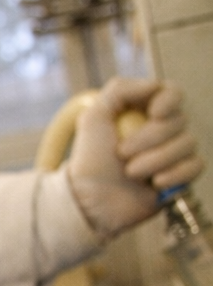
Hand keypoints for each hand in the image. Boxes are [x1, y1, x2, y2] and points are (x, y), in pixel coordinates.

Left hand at [67, 77, 203, 238]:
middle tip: (121, 153)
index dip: (169, 100)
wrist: (91, 201)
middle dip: (149, 138)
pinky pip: (196, 166)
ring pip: (188, 144)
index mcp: (144, 110)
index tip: (154, 113)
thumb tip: (155, 85)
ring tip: (130, 172)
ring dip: (156, 159)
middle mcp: (163, 128)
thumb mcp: (94, 117)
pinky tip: (155, 184)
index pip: (173, 92)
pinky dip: (175, 174)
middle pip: (179, 120)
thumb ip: (120, 90)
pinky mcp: (181, 176)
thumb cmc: (90, 159)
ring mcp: (174, 152)